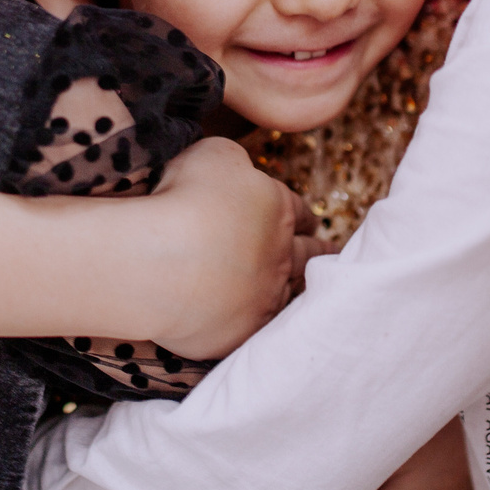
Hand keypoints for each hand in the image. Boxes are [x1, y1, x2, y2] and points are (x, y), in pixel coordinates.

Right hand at [143, 138, 310, 360]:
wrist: (160, 262)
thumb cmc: (185, 198)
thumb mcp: (215, 155)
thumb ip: (238, 162)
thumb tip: (243, 172)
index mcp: (278, 210)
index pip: (301, 212)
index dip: (306, 216)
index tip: (312, 222)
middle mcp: (281, 256)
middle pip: (308, 255)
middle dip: (319, 252)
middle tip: (329, 255)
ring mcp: (264, 298)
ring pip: (288, 296)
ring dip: (291, 290)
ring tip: (296, 291)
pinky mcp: (240, 334)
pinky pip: (253, 329)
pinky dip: (252, 322)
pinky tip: (250, 322)